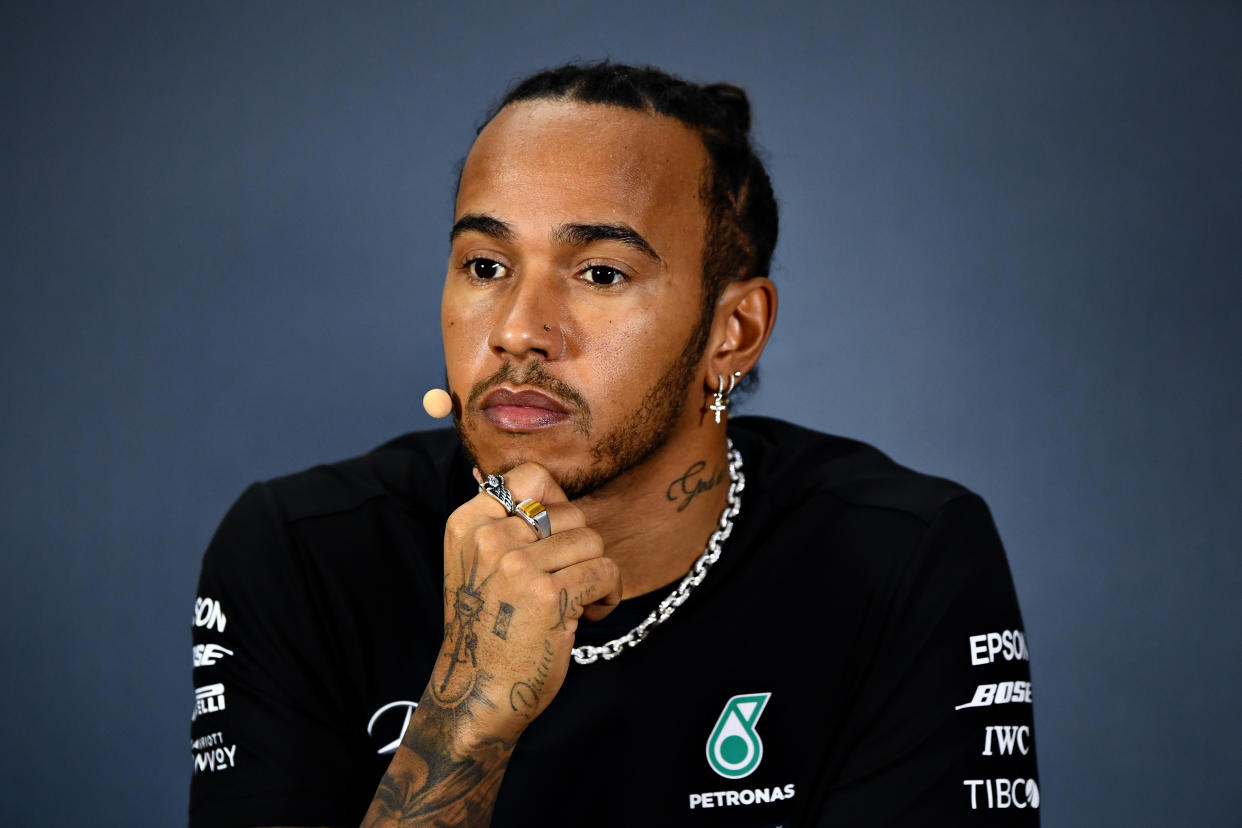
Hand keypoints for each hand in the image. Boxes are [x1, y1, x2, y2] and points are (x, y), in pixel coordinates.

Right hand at [432, 462, 621, 745]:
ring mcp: (517, 566)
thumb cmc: (487, 625)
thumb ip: (499, 520)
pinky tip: (588, 614)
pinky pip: (605, 571)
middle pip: (571, 513)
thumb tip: (525, 479)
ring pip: (592, 542)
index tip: (552, 537)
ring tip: (575, 600)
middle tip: (563, 582)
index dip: (556, 503)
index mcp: (467, 524)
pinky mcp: (548, 596)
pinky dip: (608, 595)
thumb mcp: (474, 563)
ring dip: (595, 573)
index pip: (532, 477)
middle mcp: (488, 539)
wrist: (478, 691)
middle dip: (578, 550)